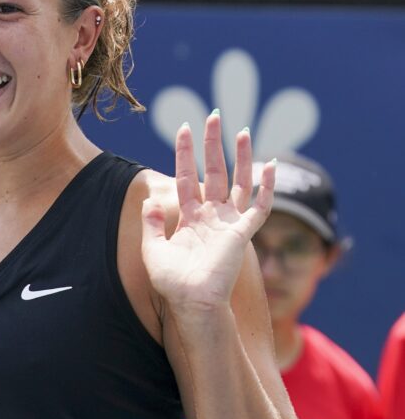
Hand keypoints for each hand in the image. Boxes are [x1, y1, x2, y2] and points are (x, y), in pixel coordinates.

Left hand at [141, 112, 274, 314]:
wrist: (190, 302)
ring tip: (243, 131)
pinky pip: (259, 206)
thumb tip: (148, 200)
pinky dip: (266, 187)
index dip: (185, 154)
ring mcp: (228, 223)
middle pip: (214, 172)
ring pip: (238, 182)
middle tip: (213, 116)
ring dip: (241, 157)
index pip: (187, 177)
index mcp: (189, 219)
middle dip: (213, 144)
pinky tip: (270, 166)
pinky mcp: (242, 233)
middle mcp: (211, 217)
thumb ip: (151, 224)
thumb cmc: (172, 283)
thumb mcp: (152, 250)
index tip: (184, 128)